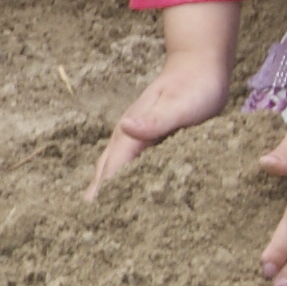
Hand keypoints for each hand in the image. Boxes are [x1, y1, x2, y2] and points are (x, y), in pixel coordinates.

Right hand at [89, 3, 239, 196]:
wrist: (199, 66)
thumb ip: (156, 120)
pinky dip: (122, 177)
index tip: (94, 215)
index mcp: (134, 132)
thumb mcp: (180, 106)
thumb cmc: (195, 87)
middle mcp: (129, 135)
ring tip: (99, 209)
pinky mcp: (150, 138)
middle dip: (98, 192)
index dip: (104, 191)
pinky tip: (126, 188)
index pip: (113, 168)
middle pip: (106, 167)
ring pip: (115, 165)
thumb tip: (125, 128)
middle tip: (87, 219)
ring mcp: (138, 136)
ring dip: (106, 185)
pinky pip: (130, 163)